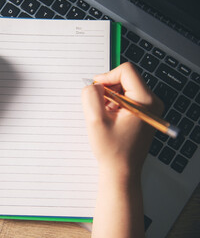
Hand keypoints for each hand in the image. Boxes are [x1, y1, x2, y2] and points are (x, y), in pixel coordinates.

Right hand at [81, 62, 162, 177]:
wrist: (122, 170)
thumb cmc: (112, 150)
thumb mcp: (95, 121)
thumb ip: (90, 96)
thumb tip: (93, 84)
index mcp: (145, 101)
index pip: (126, 71)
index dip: (106, 77)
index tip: (95, 90)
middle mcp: (152, 102)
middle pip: (126, 78)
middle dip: (108, 89)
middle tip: (99, 106)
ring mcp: (149, 108)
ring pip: (125, 87)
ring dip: (110, 97)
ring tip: (105, 115)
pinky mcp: (144, 113)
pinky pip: (126, 97)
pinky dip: (114, 104)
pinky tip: (110, 118)